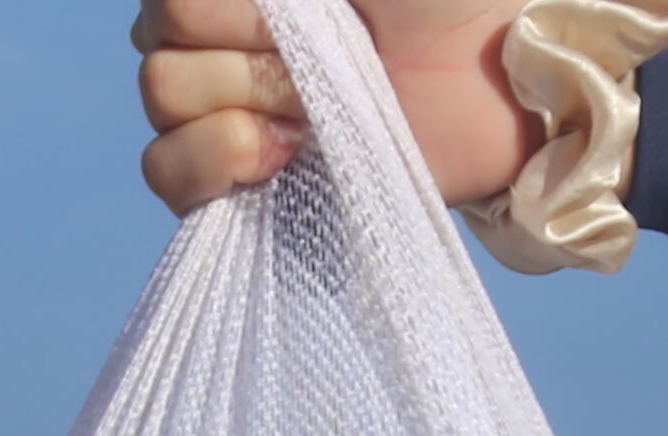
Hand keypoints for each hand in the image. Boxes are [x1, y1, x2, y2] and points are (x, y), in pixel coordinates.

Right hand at [135, 0, 536, 215]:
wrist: (510, 83)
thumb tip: (235, 1)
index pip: (169, 3)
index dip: (229, 11)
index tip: (313, 13)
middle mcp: (227, 45)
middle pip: (158, 53)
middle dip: (247, 58)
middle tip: (335, 63)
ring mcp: (232, 115)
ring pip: (160, 108)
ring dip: (242, 106)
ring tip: (317, 115)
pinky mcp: (248, 186)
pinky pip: (165, 175)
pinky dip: (214, 163)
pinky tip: (286, 157)